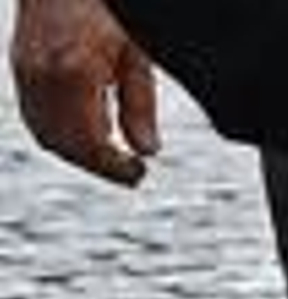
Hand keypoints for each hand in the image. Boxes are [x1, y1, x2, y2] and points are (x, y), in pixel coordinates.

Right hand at [11, 0, 160, 185]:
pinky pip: (35, 118)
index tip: (139, 173)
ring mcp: (26, 71)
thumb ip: (141, 104)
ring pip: (47, 136)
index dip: (116, 167)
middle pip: (67, 145)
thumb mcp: (135, 52)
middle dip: (99, 166)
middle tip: (128, 170)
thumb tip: (147, 152)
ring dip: (80, 154)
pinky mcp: (19, 67)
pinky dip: (61, 134)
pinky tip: (88, 129)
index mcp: (75, 71)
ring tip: (110, 153)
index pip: (92, 142)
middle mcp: (44, 75)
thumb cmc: (106, 8)